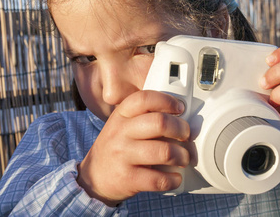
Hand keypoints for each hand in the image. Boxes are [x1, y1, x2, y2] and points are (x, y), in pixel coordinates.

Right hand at [77, 90, 189, 205]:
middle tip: (187, 135)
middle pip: (160, 122)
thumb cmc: (117, 147)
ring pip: (164, 152)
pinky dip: (173, 180)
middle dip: (182, 129)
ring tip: (184, 158)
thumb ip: (145, 116)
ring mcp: (123, 156)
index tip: (180, 109)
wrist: (93, 178)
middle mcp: (121, 133)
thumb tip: (182, 115)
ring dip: (182, 156)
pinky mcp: (128, 179)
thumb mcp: (123, 125)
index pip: (145, 99)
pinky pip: (159, 179)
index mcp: (121, 115)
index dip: (167, 101)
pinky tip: (175, 178)